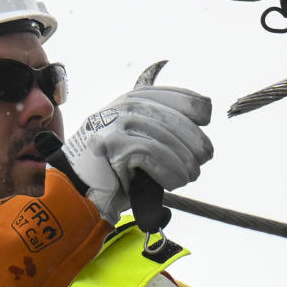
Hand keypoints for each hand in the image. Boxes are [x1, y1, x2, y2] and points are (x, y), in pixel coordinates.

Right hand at [49, 83, 213, 224]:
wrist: (80, 191)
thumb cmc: (113, 172)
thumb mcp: (138, 142)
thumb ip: (161, 132)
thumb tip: (198, 140)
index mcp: (132, 101)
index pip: (171, 95)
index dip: (193, 105)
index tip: (207, 118)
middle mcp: (123, 107)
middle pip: (172, 117)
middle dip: (193, 139)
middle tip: (203, 158)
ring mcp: (116, 124)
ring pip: (164, 137)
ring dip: (184, 160)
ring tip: (190, 175)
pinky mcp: (114, 144)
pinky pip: (152, 154)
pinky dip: (169, 170)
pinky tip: (176, 181)